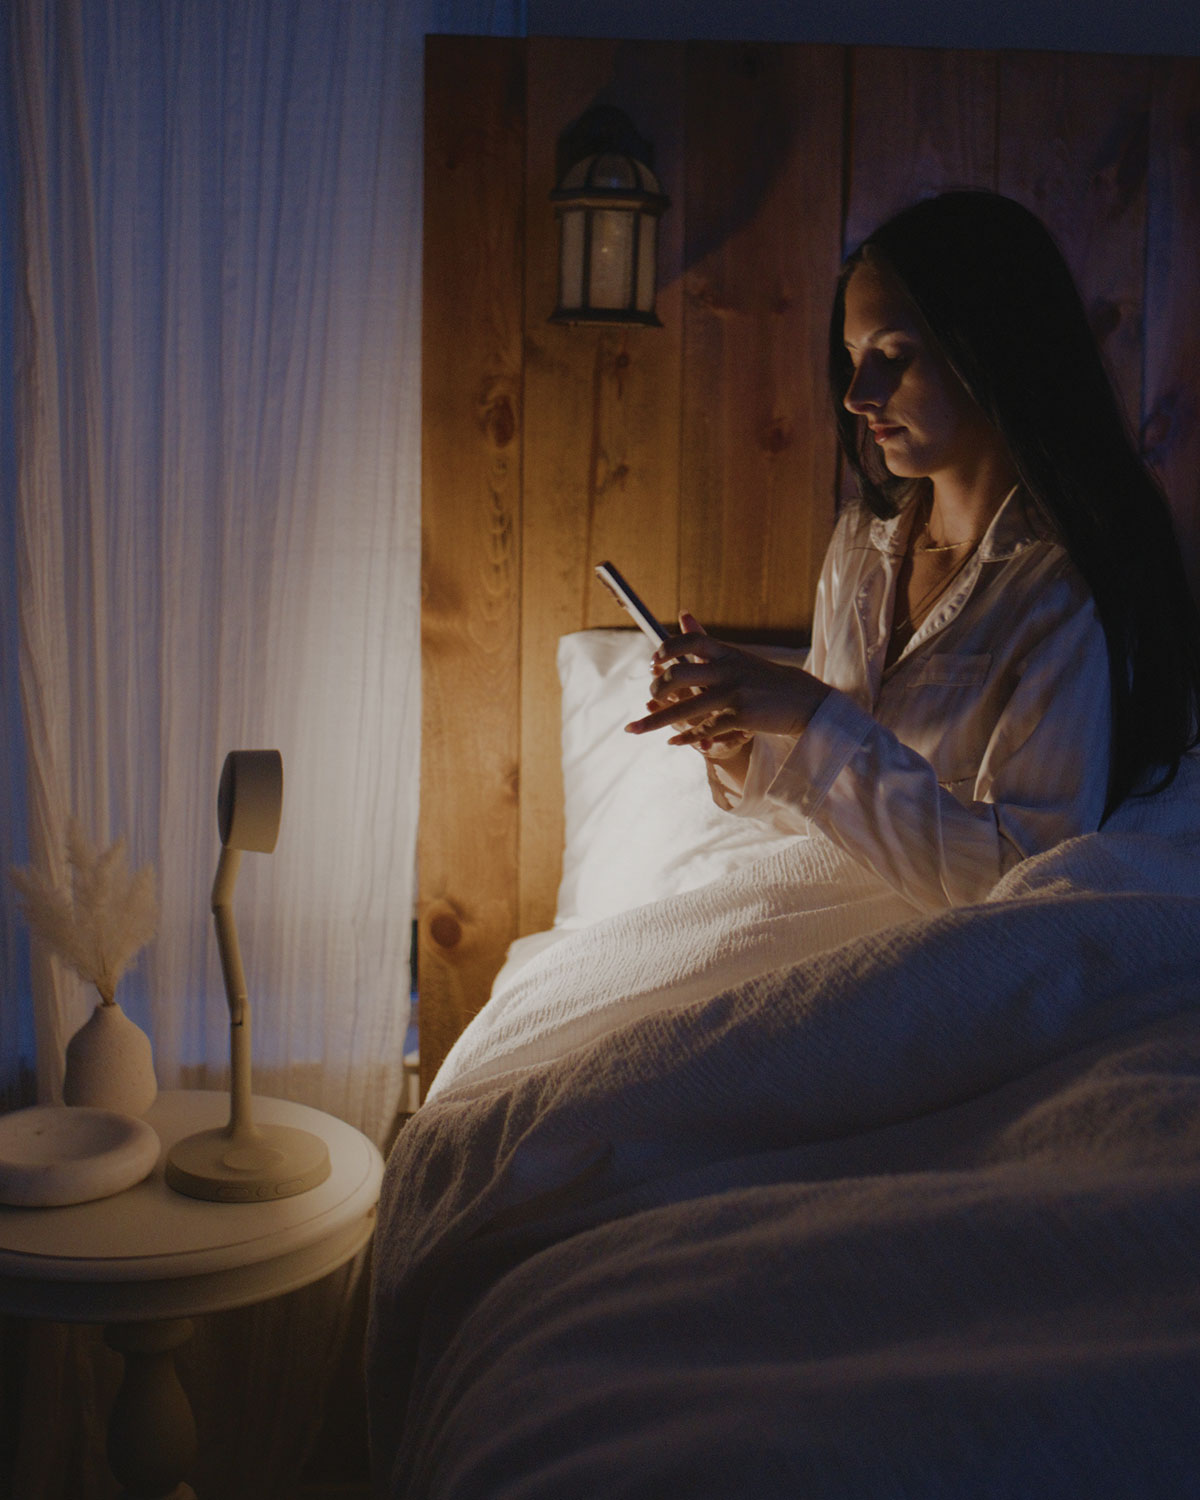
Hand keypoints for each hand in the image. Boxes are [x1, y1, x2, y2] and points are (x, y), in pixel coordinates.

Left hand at [625, 612, 829, 749]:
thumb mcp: (737, 657)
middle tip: (651, 698)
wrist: (804, 701)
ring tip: (635, 729)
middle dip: (657, 689)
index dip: (667, 649)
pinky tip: (675, 743)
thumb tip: (682, 614)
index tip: (653, 662)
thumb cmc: (765, 680)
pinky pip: (704, 728)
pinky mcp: (741, 717)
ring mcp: (734, 694)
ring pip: (685, 708)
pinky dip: (686, 738)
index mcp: (727, 653)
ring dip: (656, 721)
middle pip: (678, 675)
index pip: (691, 640)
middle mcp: (728, 670)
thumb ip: (707, 643)